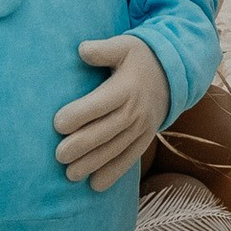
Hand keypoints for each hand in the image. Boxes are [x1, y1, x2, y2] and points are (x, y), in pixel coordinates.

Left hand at [55, 32, 170, 189]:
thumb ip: (103, 49)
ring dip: (94, 164)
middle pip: (107, 131)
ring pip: (116, 149)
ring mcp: (142, 127)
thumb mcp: (124, 46)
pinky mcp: (145, 139)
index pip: (101, 103)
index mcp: (126, 88)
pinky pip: (130, 158)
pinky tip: (95, 185)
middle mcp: (135, 110)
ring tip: (70, 174)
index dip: (80, 114)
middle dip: (83, 145)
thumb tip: (82, 49)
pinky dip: (114, 173)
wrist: (173, 74)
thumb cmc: (140, 58)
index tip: (58, 124)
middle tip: (59, 155)